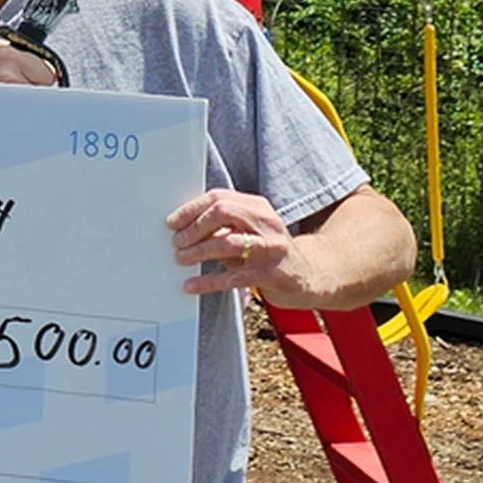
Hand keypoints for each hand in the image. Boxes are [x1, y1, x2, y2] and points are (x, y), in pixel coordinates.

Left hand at [167, 188, 292, 295]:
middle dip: (194, 227)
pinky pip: (233, 277)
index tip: (173, 222)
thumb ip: (223, 226)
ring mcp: (271, 248)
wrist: (310, 276)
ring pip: (227, 242)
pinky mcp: (271, 274)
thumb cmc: (270, 251)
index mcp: (257, 206)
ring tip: (181, 258)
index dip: (191, 209)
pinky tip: (192, 285)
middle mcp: (266, 223)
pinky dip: (208, 281)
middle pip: (222, 213)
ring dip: (199, 251)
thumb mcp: (250, 230)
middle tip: (177, 241)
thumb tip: (184, 229)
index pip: (219, 197)